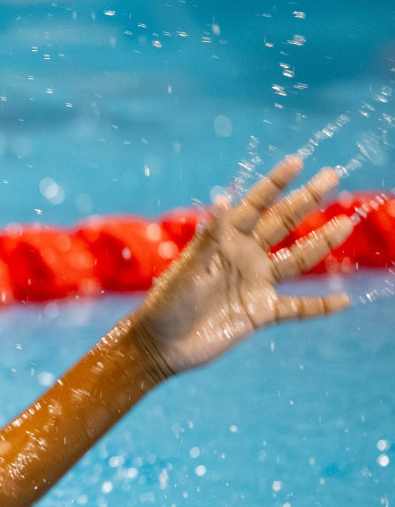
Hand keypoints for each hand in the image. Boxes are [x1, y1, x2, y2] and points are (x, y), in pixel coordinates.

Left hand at [131, 155, 354, 375]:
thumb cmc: (167, 303)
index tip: (297, 161)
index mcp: (224, 241)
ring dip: (322, 243)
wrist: (161, 345)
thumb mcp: (188, 268)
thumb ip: (210, 237)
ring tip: (346, 225)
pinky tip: (344, 301)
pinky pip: (297, 308)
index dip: (275, 183)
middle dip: (307, 200)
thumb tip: (223, 199)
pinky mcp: (260, 313)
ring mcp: (255, 284)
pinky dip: (320, 307)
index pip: (255, 206)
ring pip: (297, 260)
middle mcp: (244, 258)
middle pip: (283, 224)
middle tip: (331, 175)